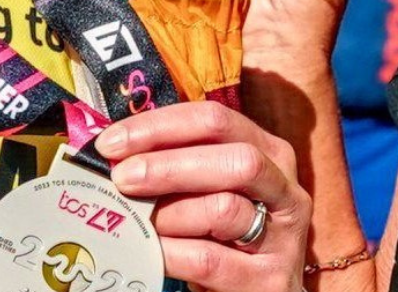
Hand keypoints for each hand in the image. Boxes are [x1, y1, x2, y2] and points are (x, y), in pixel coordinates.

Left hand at [94, 101, 310, 291]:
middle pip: (233, 160)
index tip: (112, 143)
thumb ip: (179, 167)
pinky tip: (149, 251)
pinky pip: (209, 259)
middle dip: (167, 166)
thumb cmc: (225, 236)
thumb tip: (116, 153)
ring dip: (168, 214)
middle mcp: (285, 189)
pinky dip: (170, 252)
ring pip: (222, 209)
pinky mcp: (269, 279)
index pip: (216, 121)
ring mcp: (282, 237)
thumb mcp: (211, 191)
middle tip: (121, 178)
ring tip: (138, 222)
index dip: (160, 126)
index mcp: (269, 153)